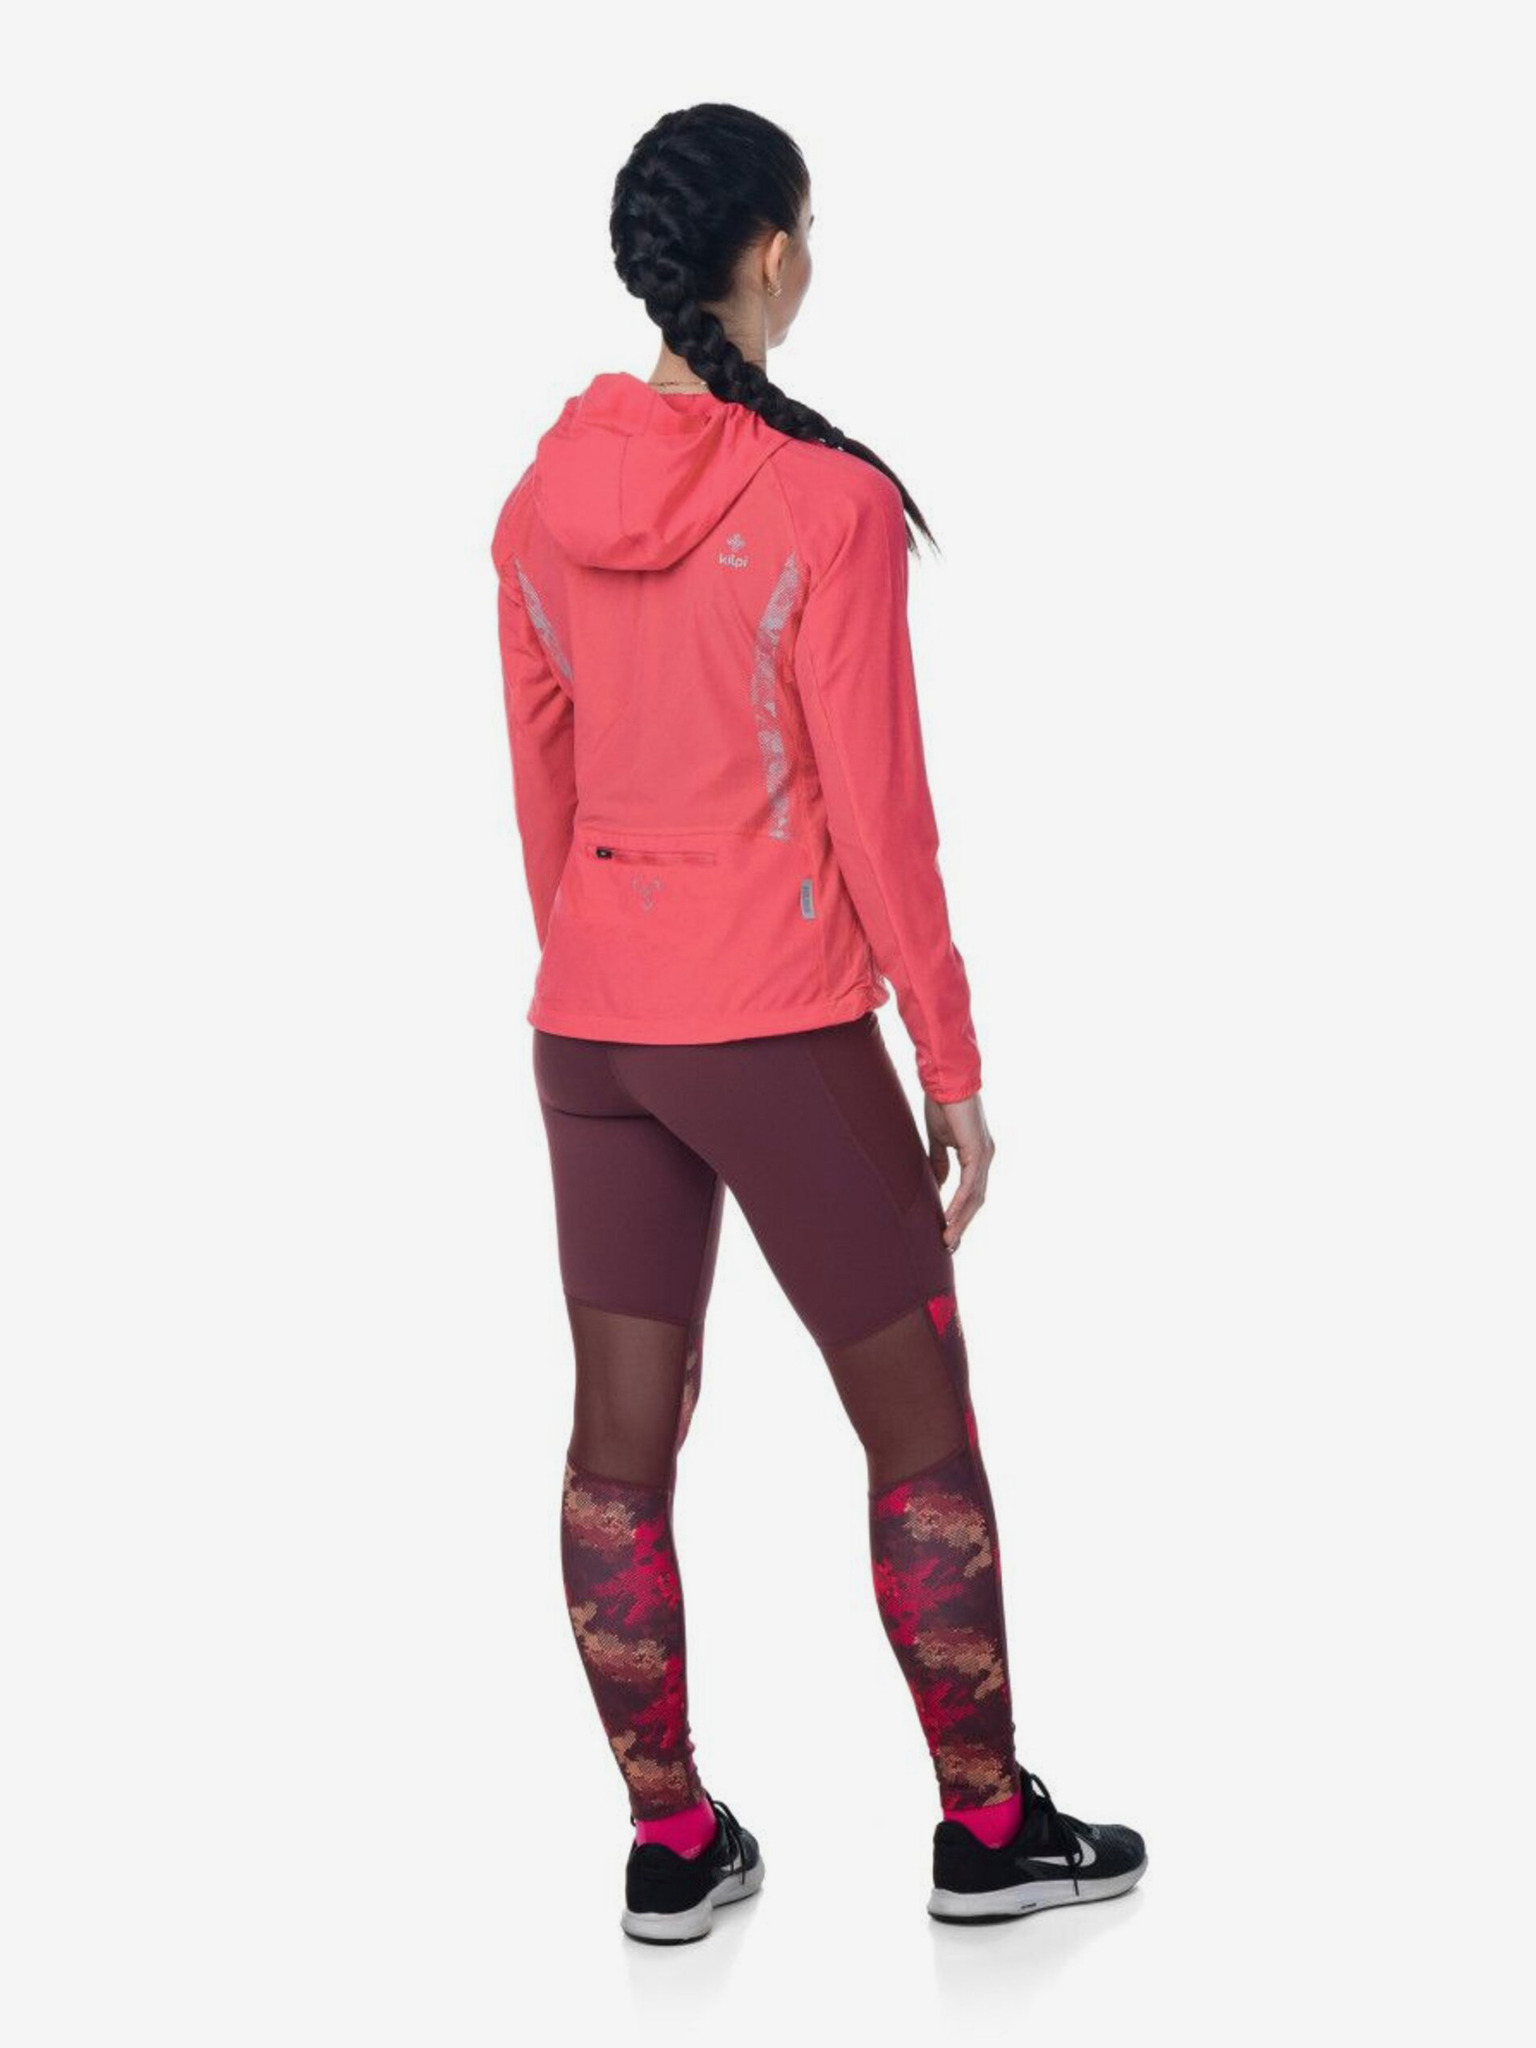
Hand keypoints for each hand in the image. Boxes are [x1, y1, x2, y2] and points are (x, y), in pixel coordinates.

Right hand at [924, 1090, 994, 1252]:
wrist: (945, 1080)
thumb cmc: (941, 1104)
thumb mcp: (938, 1140)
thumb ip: (939, 1162)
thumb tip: (937, 1185)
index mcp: (976, 1155)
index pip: (971, 1192)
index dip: (960, 1213)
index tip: (947, 1232)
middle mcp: (985, 1157)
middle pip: (977, 1200)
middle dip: (962, 1224)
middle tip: (949, 1245)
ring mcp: (984, 1155)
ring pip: (976, 1197)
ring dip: (961, 1220)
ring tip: (948, 1239)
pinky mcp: (978, 1151)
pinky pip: (970, 1184)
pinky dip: (959, 1203)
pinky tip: (949, 1217)